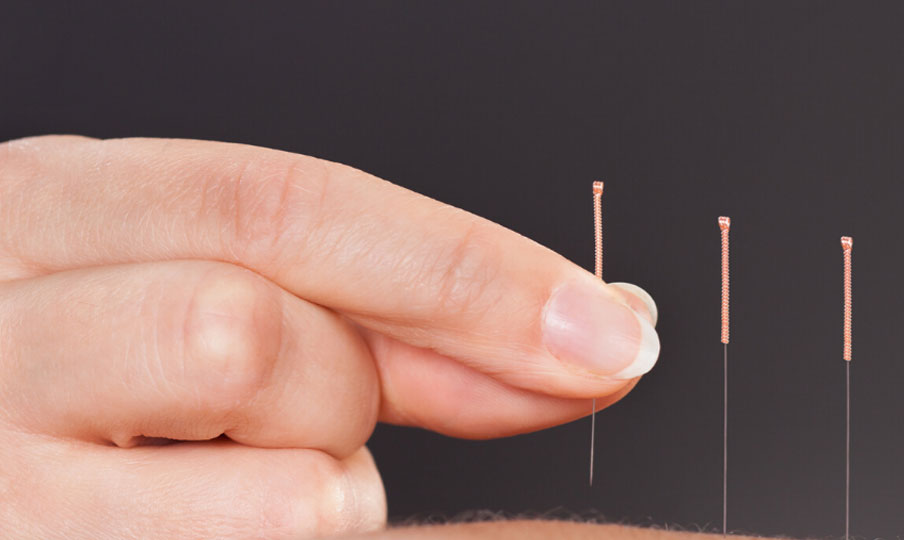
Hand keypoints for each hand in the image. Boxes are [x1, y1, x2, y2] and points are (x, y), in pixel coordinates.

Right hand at [0, 136, 659, 538]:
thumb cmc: (98, 390)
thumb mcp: (210, 305)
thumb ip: (383, 322)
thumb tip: (590, 333)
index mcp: (48, 206)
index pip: (290, 204)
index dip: (477, 273)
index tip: (615, 335)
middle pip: (258, 333)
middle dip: (348, 394)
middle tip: (329, 427)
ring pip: (273, 480)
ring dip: (320, 492)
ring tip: (239, 481)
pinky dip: (275, 537)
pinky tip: (206, 521)